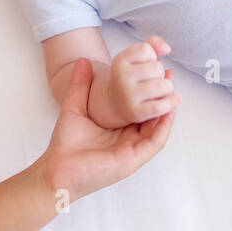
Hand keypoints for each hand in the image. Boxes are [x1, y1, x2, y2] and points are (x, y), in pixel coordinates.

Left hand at [38, 58, 176, 203]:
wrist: (58, 169)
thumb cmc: (64, 144)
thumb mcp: (74, 107)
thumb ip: (80, 85)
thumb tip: (83, 61)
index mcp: (118, 128)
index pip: (139, 107)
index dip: (147, 90)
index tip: (154, 71)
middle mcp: (128, 138)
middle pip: (152, 116)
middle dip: (162, 97)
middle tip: (169, 77)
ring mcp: (132, 149)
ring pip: (158, 128)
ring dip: (167, 110)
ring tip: (173, 90)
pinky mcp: (134, 159)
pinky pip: (155, 142)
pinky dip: (163, 127)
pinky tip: (169, 111)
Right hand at [106, 35, 176, 124]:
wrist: (115, 102)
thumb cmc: (131, 77)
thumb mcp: (136, 57)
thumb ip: (152, 44)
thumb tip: (167, 48)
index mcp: (120, 61)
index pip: (146, 50)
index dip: (151, 56)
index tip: (144, 63)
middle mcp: (121, 78)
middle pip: (157, 67)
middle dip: (160, 73)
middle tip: (151, 79)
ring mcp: (128, 96)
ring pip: (163, 86)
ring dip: (167, 87)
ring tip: (159, 90)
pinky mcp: (136, 112)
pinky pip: (162, 106)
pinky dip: (172, 102)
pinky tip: (173, 99)